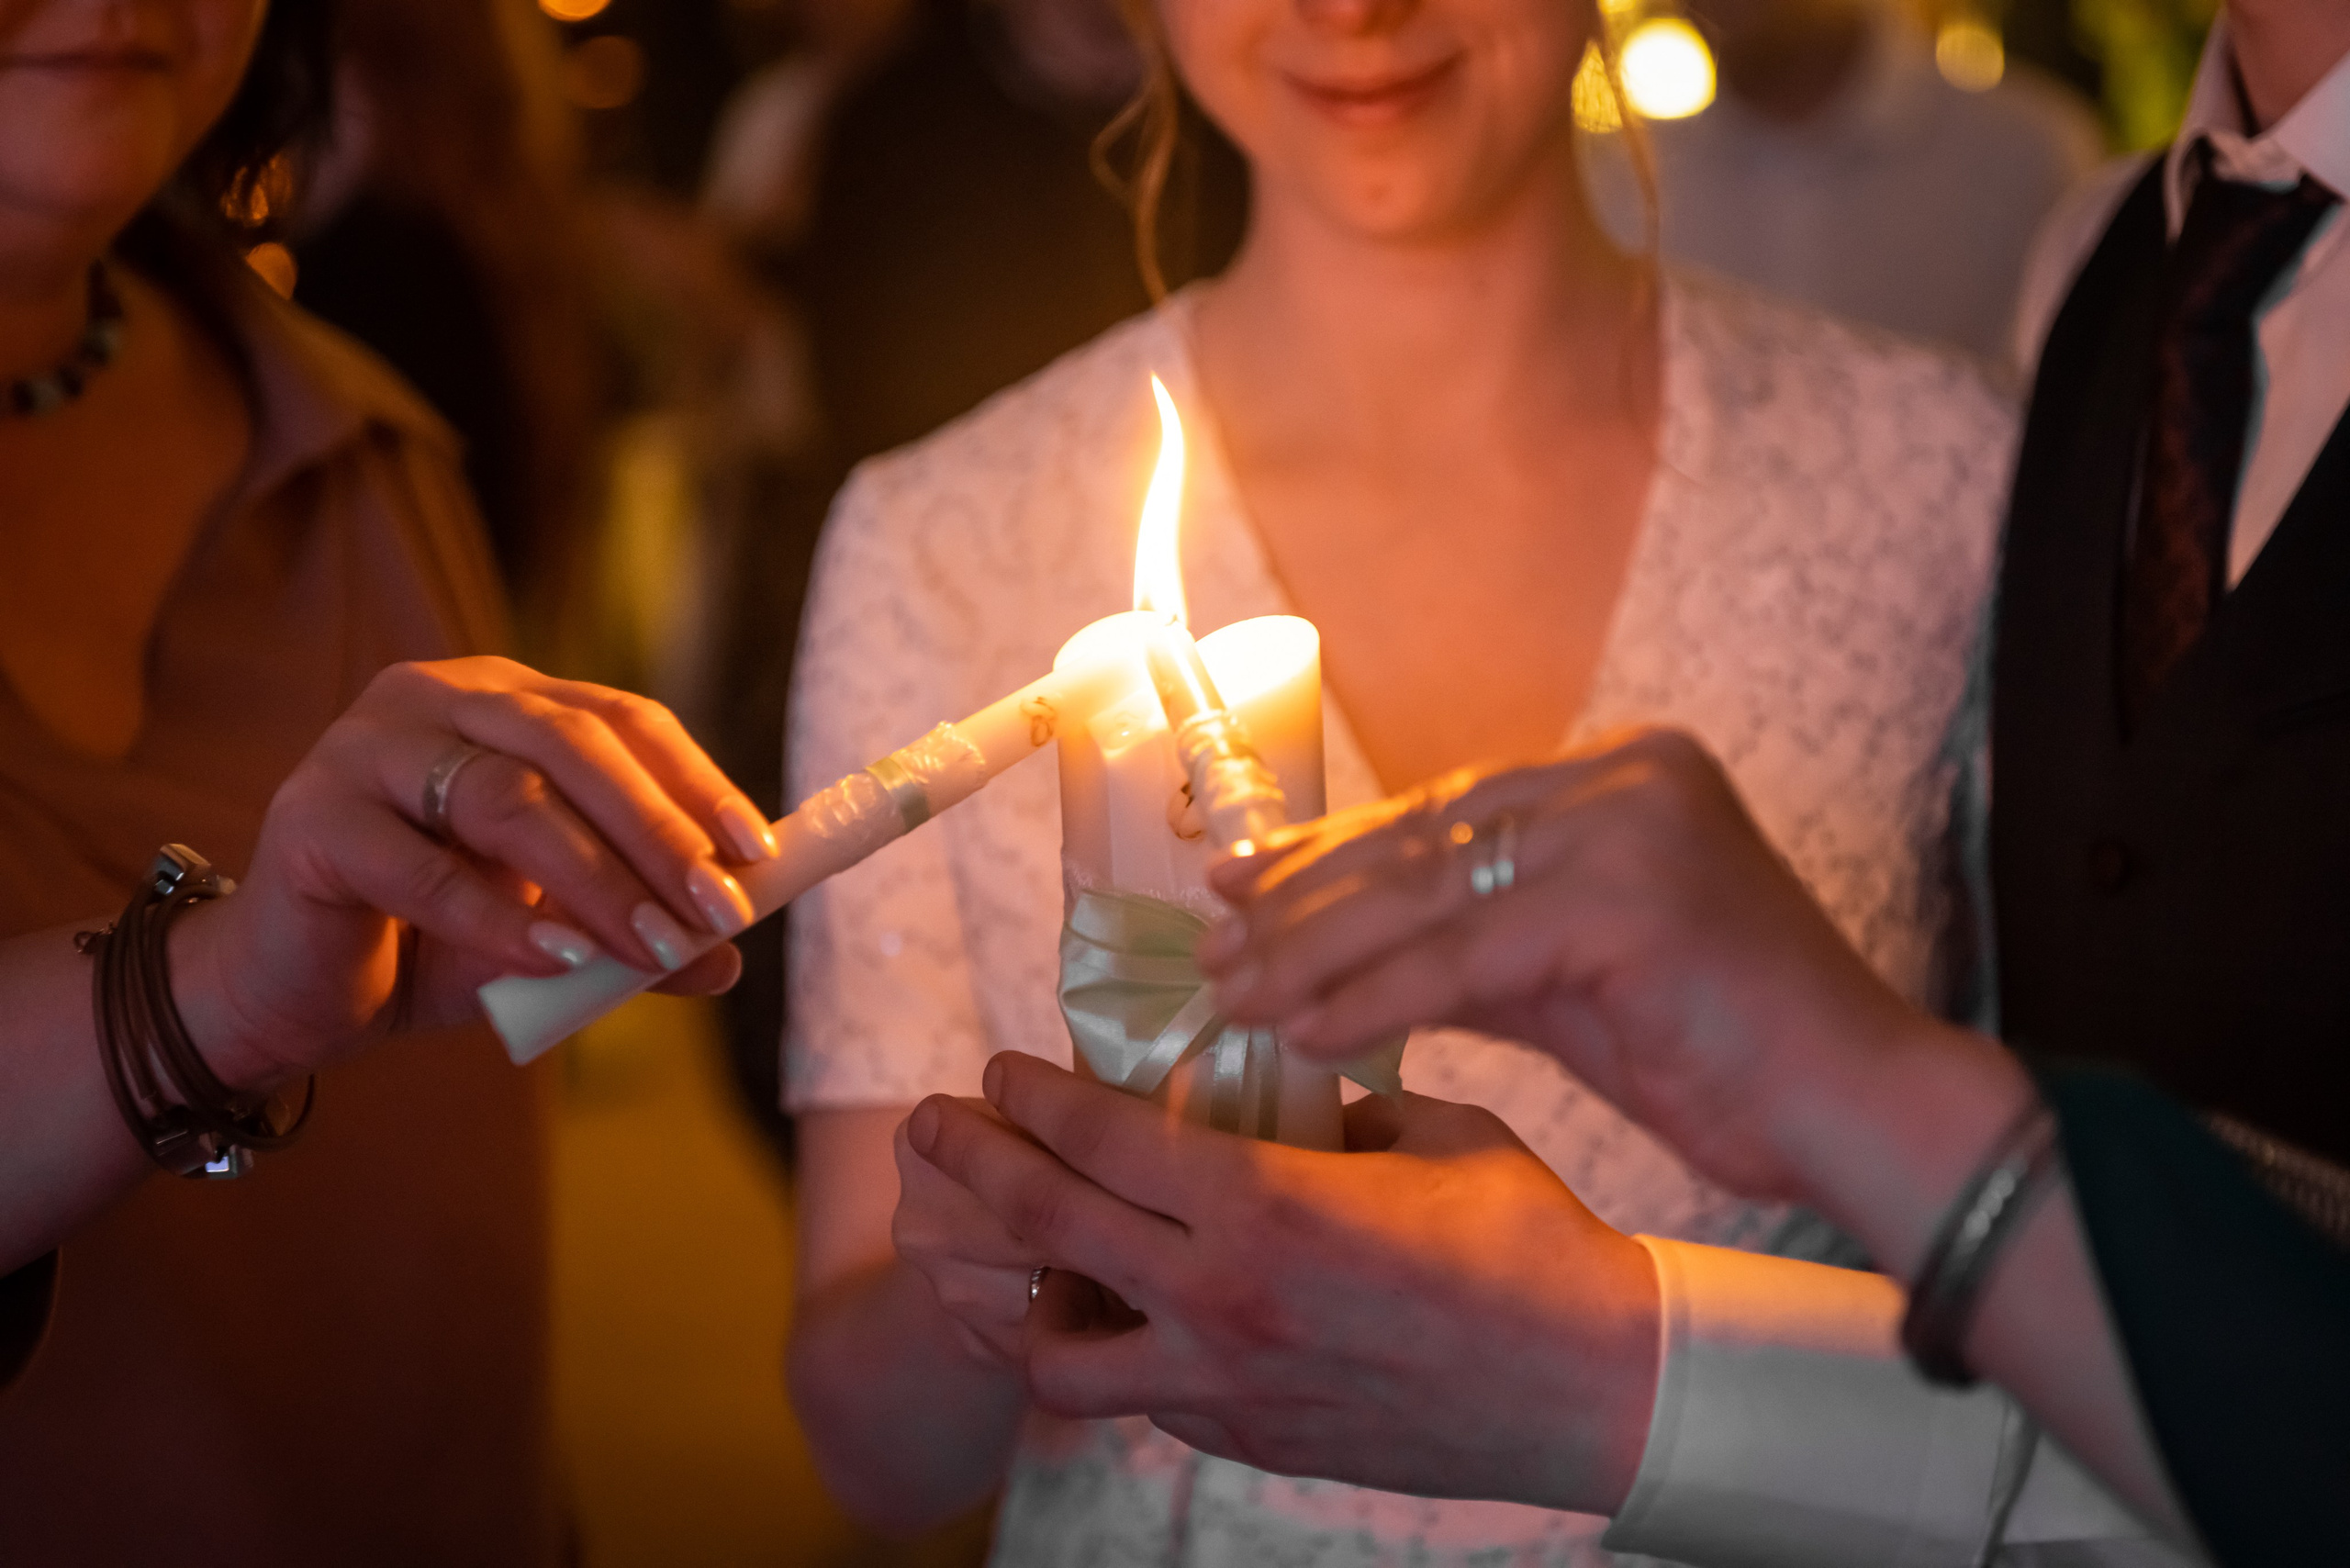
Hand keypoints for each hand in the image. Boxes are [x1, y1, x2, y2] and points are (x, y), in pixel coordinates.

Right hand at [173, 657, 778, 1089]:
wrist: (296, 990)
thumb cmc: (431, 941)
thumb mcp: (552, 934)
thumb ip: (632, 935)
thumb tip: (729, 959)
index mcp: (507, 704)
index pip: (621, 720)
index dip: (696, 783)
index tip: (758, 854)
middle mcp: (437, 700)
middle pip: (571, 745)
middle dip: (657, 831)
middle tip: (717, 910)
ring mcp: (365, 748)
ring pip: (504, 797)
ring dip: (595, 878)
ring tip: (655, 945)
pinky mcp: (310, 817)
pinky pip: (420, 866)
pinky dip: (498, 916)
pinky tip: (558, 958)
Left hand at [905, 1051, 1661, 1515]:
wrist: (1595, 1388)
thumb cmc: (1530, 1242)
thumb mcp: (1431, 1132)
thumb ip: (1333, 1109)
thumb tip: (1277, 1094)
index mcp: (1266, 1202)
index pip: (1100, 1136)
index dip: (1032, 1094)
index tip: (1000, 1065)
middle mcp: (1223, 1297)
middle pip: (1047, 1224)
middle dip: (972, 1162)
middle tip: (932, 1127)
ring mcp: (1227, 1384)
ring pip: (1061, 1354)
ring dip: (1018, 1295)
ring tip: (1013, 1258)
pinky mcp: (1251, 1440)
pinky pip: (1142, 1400)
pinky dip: (1114, 1355)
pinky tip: (1127, 1317)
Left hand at [1198, 727, 1955, 1202]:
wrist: (1866, 1111)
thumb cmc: (1728, 1053)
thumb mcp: (1574, 978)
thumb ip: (1473, 944)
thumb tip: (1340, 951)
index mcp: (1622, 771)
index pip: (1442, 810)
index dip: (1332, 852)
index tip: (1242, 886)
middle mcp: (1625, 775)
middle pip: (1423, 840)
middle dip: (1306, 900)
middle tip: (1214, 942)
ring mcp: (1630, 826)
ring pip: (1428, 895)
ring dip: (1315, 951)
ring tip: (1232, 993)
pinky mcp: (1627, 900)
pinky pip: (1464, 956)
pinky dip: (1375, 997)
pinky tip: (1305, 1033)